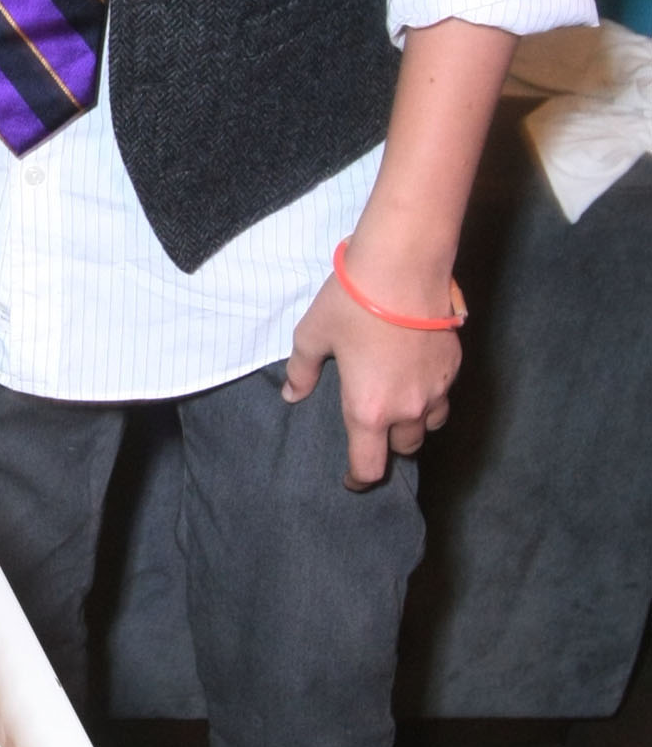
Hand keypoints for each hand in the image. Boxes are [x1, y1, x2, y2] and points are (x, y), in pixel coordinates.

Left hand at [283, 257, 458, 488]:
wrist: (402, 267)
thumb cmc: (352, 302)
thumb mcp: (313, 335)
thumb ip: (302, 371)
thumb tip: (292, 396)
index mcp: (369, 409)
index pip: (370, 467)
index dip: (358, 479)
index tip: (350, 479)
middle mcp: (408, 408)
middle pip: (404, 449)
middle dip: (387, 446)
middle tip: (372, 430)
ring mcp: (436, 389)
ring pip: (430, 425)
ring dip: (414, 424)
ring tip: (398, 406)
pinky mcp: (453, 366)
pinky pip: (443, 395)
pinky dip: (430, 396)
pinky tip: (415, 376)